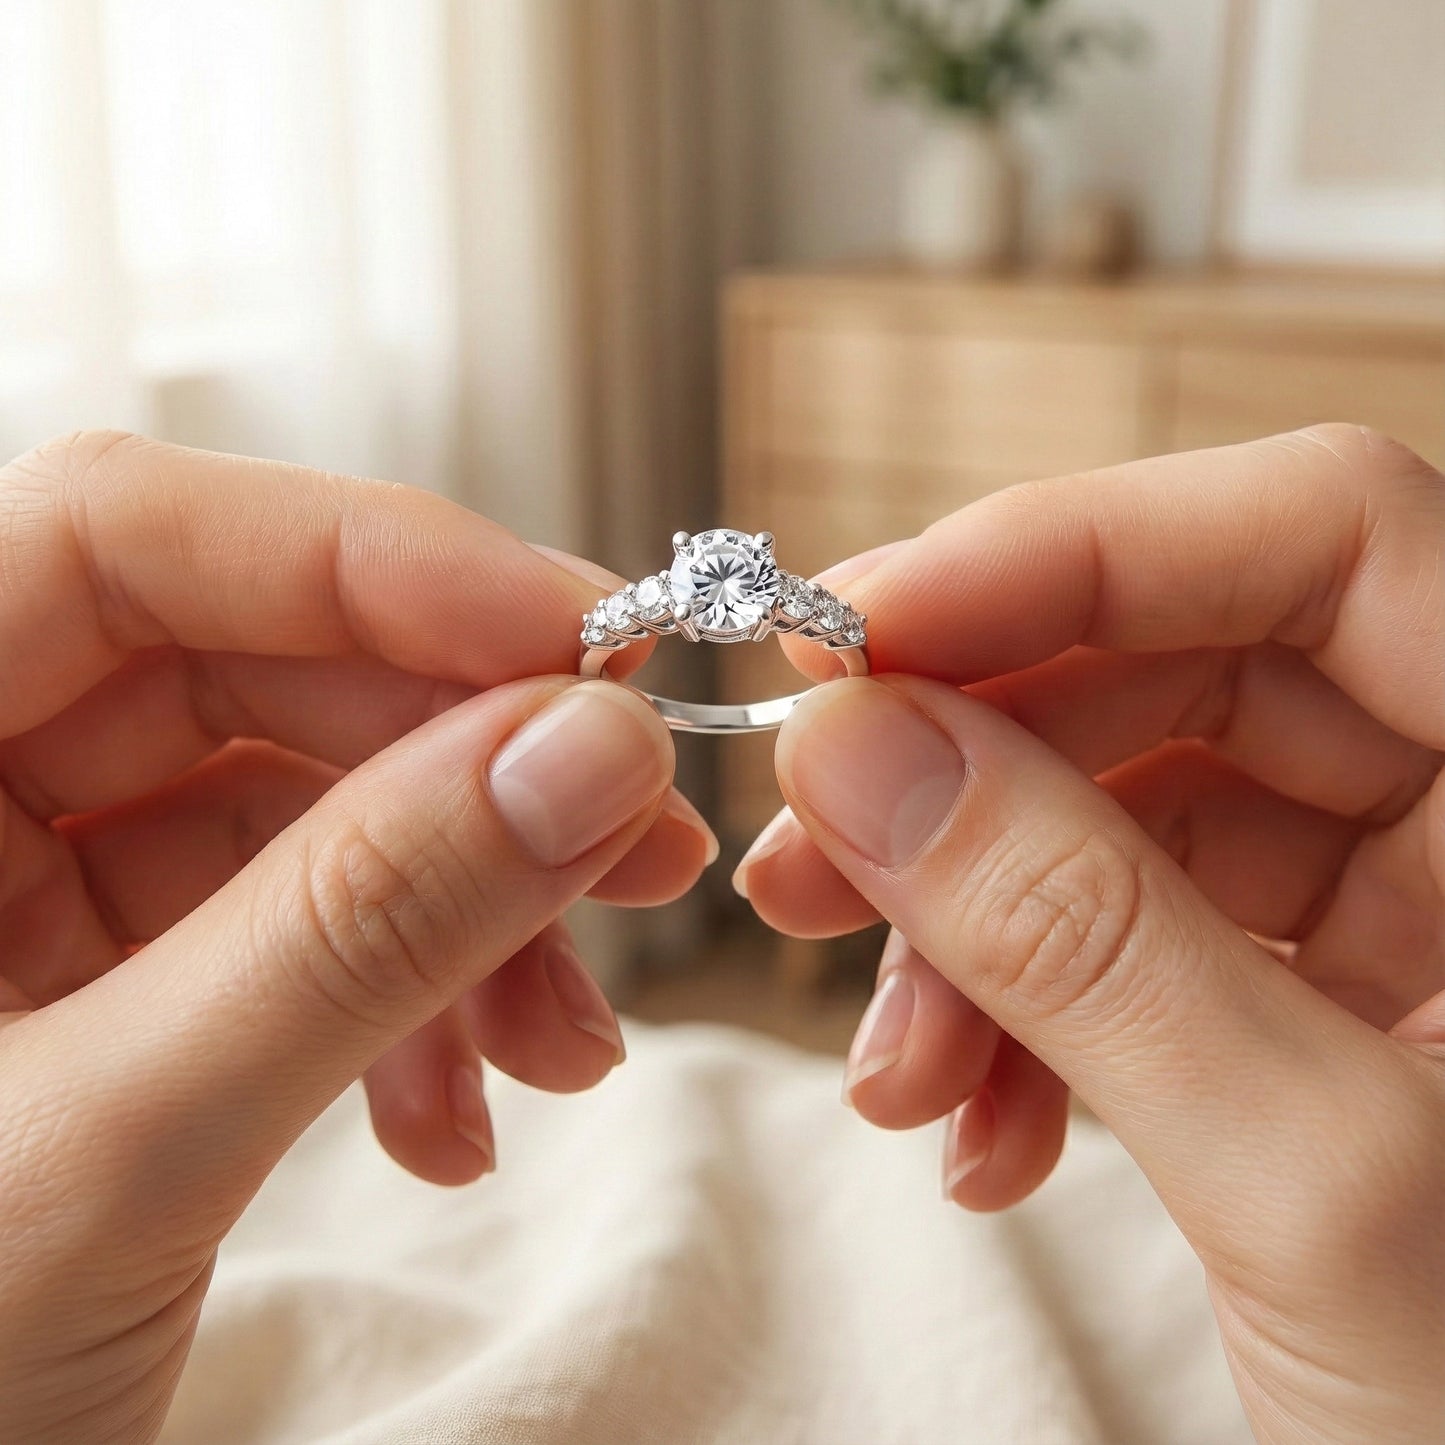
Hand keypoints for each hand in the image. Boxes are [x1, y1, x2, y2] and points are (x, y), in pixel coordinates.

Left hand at [0, 432, 709, 1439]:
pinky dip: (415, 1004)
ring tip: (565, 1042)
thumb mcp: (105, 1157)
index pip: (120, 538)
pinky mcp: (115, 992)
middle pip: (250, 670)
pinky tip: (462, 1114)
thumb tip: (587, 754)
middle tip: (636, 837)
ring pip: (306, 809)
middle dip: (467, 759)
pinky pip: (305, 929)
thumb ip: (352, 932)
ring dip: (470, 910)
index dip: (368, 562)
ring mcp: (25, 898)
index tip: (579, 643)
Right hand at [738, 426, 1444, 1442]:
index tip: (862, 632)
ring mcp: (1423, 909)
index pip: (1328, 535)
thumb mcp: (1321, 1189)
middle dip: (974, 766)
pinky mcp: (1337, 999)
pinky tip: (971, 1123)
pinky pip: (1140, 935)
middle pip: (1193, 671)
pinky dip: (1027, 1013)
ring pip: (1136, 814)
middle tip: (807, 848)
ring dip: (973, 925)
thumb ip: (1082, 942)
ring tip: (883, 1067)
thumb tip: (858, 749)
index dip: (1077, 550)